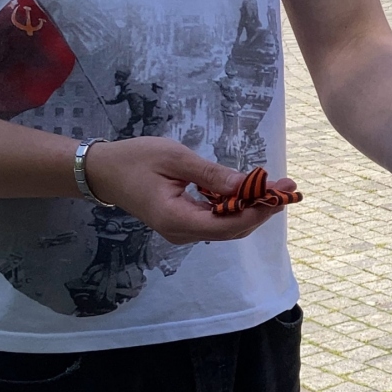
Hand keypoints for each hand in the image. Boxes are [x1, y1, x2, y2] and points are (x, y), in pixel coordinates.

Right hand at [88, 137, 295, 244]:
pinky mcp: (184, 224)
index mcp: (177, 219)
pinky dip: (237, 208)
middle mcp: (181, 232)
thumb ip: (211, 175)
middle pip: (233, 229)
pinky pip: (217, 221)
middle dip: (263, 209)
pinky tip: (253, 192)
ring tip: (277, 187)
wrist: (103, 171)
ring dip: (253, 209)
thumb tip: (245, 185)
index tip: (282, 192)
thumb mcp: (175, 158)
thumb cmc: (136, 159)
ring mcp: (182, 231)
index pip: (228, 223)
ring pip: (228, 227)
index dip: (258, 210)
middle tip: (288, 186)